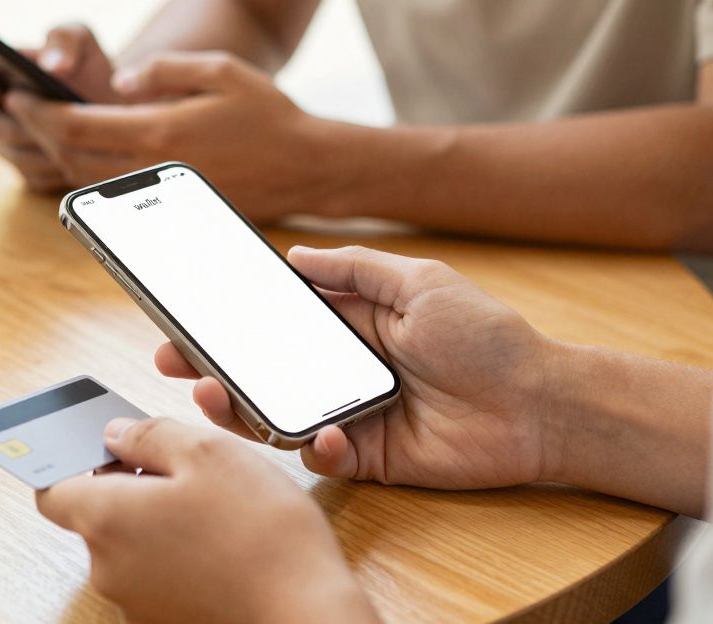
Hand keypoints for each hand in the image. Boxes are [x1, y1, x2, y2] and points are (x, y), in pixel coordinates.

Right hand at [0, 23, 118, 192]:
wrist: (115, 105)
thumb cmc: (89, 66)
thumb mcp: (80, 39)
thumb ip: (62, 39)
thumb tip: (48, 65)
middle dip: (17, 121)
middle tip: (45, 116)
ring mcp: (11, 143)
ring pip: (10, 152)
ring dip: (38, 144)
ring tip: (72, 136)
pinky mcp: (29, 170)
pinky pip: (31, 175)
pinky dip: (52, 167)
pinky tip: (77, 156)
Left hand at [3, 51, 327, 220]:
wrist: (306, 167)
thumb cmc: (268, 114)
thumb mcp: (221, 69)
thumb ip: (163, 68)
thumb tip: (116, 80)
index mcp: (160, 133)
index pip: (76, 126)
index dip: (38, 112)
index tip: (18, 95)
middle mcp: (153, 170)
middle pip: (70, 158)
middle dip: (35, 133)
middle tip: (17, 109)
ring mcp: (159, 197)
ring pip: (84, 181)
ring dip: (54, 155)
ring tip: (39, 128)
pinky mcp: (167, 210)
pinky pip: (109, 196)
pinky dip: (81, 174)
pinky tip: (77, 153)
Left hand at [36, 417, 377, 623]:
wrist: (305, 611)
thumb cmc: (261, 532)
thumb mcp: (209, 451)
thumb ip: (150, 434)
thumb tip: (116, 434)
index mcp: (107, 517)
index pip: (52, 489)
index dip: (77, 461)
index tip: (108, 447)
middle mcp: (109, 567)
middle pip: (98, 515)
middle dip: (133, 487)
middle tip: (186, 471)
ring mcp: (136, 602)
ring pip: (132, 545)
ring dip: (160, 522)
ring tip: (216, 510)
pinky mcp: (165, 620)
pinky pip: (159, 575)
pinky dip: (180, 555)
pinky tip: (223, 545)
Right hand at [157, 246, 554, 489]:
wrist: (540, 404)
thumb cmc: (487, 337)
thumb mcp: (420, 282)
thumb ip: (355, 269)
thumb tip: (295, 256)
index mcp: (350, 326)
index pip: (276, 322)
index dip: (231, 319)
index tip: (188, 313)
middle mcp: (340, 371)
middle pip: (262, 370)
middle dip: (212, 366)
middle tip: (172, 360)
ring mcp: (350, 415)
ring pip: (278, 415)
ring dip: (240, 409)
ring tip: (213, 394)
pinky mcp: (368, 457)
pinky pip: (324, 456)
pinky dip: (317, 447)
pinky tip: (325, 434)